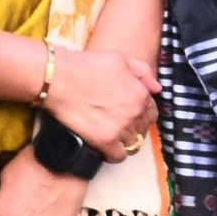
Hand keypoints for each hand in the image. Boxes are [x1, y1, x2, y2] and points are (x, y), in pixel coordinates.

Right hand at [40, 46, 156, 157]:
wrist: (59, 79)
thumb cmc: (87, 65)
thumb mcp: (120, 59)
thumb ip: (142, 71)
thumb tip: (157, 89)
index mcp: (141, 94)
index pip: (151, 113)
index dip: (141, 114)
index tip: (130, 115)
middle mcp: (134, 113)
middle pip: (142, 130)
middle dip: (133, 128)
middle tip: (117, 124)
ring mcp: (120, 129)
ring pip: (132, 145)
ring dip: (124, 141)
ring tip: (112, 136)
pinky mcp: (105, 141)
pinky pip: (118, 156)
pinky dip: (113, 154)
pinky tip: (106, 147)